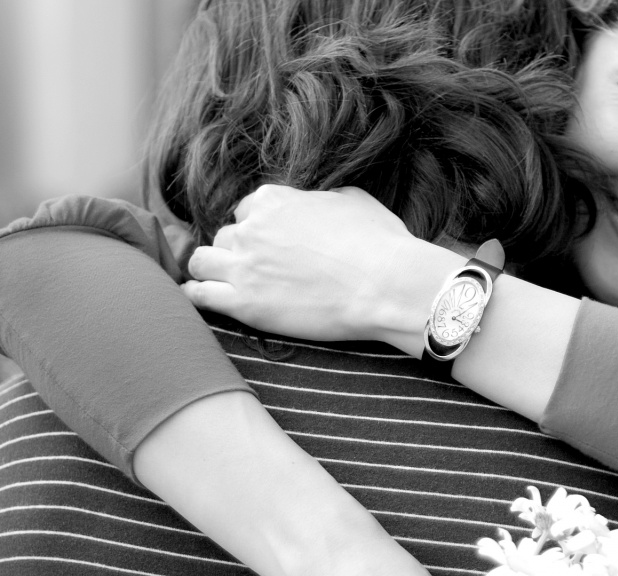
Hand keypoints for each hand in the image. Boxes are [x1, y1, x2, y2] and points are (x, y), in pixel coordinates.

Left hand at [183, 185, 456, 349]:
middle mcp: (251, 229)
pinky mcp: (244, 304)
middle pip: (226, 236)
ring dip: (213, 269)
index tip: (274, 243)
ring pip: (201, 261)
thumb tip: (318, 200)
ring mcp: (244, 267)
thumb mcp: (354, 200)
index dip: (261, 227)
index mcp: (274, 201)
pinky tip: (206, 299)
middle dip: (240, 250)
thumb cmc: (380, 244)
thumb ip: (322, 197)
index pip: (249, 209)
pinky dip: (197, 295)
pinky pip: (199, 295)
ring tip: (229, 282)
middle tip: (261, 268)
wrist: (387, 286)